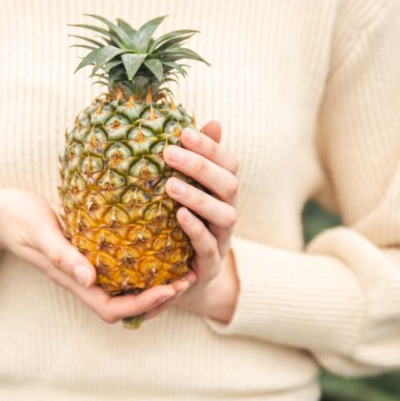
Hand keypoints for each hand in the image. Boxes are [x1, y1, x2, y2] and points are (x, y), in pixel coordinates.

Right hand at [0, 188, 190, 323]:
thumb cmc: (16, 217)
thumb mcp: (39, 231)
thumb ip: (62, 254)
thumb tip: (88, 279)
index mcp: (71, 280)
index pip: (112, 309)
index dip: (144, 305)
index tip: (170, 287)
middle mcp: (82, 280)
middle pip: (126, 308)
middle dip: (159, 300)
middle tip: (188, 278)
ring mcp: (86, 270)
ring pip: (126, 292)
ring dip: (156, 286)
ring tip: (184, 268)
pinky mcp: (88, 254)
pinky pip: (121, 270)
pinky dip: (144, 267)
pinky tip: (163, 248)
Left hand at [141, 121, 239, 323]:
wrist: (187, 279)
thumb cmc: (184, 228)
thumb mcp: (189, 194)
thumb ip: (200, 161)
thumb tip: (211, 122)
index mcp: (224, 194)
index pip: (229, 164)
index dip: (210, 147)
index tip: (184, 131)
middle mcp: (228, 214)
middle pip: (229, 185)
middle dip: (202, 166)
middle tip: (169, 152)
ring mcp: (223, 240)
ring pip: (225, 216)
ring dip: (199, 198)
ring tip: (170, 185)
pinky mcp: (210, 265)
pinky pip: (209, 247)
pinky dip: (196, 230)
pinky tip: (178, 216)